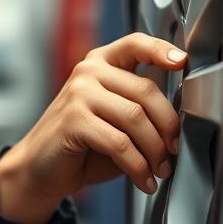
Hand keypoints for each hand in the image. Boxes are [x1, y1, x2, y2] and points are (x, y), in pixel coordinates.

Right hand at [0, 33, 186, 223]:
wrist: (41, 169)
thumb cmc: (82, 145)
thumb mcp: (116, 120)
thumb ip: (141, 109)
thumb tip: (179, 121)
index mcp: (101, 63)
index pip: (135, 44)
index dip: (161, 50)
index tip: (182, 61)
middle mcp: (89, 72)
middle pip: (146, 91)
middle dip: (168, 127)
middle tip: (173, 151)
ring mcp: (79, 93)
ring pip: (136, 118)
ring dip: (154, 151)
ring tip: (158, 170)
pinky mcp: (74, 120)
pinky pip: (120, 143)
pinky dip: (138, 166)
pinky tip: (142, 179)